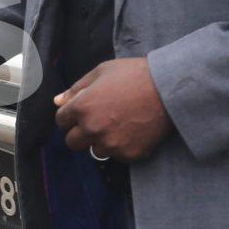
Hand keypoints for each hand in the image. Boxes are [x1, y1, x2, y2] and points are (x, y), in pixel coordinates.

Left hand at [55, 58, 170, 162]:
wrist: (169, 89)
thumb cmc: (135, 75)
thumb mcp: (102, 72)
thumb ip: (77, 89)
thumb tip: (58, 101)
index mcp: (82, 107)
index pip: (61, 121)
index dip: (71, 115)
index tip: (83, 111)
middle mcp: (92, 129)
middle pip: (73, 142)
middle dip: (80, 132)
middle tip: (98, 120)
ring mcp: (111, 144)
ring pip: (94, 151)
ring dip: (101, 141)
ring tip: (118, 125)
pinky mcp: (129, 154)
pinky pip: (117, 156)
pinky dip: (121, 146)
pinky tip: (131, 130)